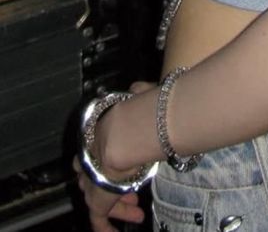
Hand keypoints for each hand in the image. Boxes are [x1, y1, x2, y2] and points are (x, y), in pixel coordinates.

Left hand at [75, 80, 158, 229]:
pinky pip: (98, 220)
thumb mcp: (138, 99)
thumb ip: (138, 94)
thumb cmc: (135, 114)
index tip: (126, 163)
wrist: (122, 136)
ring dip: (119, 206)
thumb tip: (140, 87)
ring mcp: (91, 181)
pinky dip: (105, 227)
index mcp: (98, 135)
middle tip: (132, 194)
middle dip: (115, 185)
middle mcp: (91, 159)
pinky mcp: (95, 202)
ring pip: (101, 197)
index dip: (111, 157)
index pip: (98, 149)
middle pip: (98, 176)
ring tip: (136, 213)